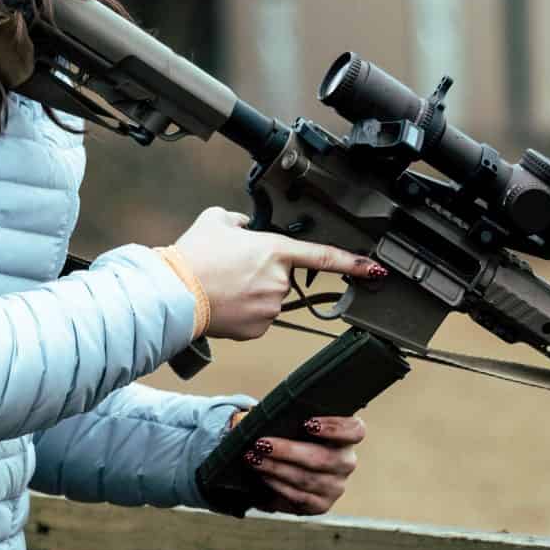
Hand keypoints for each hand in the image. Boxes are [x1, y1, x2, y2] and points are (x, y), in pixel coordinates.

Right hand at [169, 207, 385, 340]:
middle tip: (233, 270)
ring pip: (270, 299)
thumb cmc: (192, 256)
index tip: (375, 269)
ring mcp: (271, 308)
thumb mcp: (216, 220)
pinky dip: (246, 313)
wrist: (174, 293)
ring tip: (224, 287)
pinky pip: (259, 319)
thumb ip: (239, 220)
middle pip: (283, 276)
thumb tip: (244, 227)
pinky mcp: (259, 329)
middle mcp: (279, 280)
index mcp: (275, 250)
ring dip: (253, 294)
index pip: (324, 257)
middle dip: (264, 273)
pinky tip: (226, 304)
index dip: (353, 263)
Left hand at [226, 411, 365, 514]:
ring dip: (277, 469)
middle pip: (325, 458)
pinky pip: (300, 497)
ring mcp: (336, 486)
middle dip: (289, 451)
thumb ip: (288, 417)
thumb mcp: (293, 424)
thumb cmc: (291, 437)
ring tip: (254, 459)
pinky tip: (263, 476)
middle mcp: (346, 463)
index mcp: (346, 437)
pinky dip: (278, 486)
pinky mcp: (321, 505)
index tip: (308, 424)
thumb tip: (261, 417)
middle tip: (262, 443)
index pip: (355, 431)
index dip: (336, 428)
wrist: (285, 467)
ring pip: (308, 479)